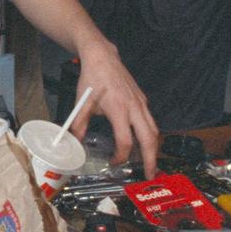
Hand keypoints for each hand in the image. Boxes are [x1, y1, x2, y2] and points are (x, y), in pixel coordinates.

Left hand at [70, 37, 158, 177]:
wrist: (102, 57)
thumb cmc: (92, 78)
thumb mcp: (82, 102)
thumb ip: (79, 124)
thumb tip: (76, 142)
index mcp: (119, 109)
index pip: (125, 141)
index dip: (120, 156)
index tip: (114, 162)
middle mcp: (134, 107)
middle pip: (149, 139)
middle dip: (151, 159)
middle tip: (151, 175)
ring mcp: (141, 103)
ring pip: (154, 130)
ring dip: (153, 148)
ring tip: (150, 162)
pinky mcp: (142, 99)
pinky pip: (151, 120)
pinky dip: (150, 134)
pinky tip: (143, 141)